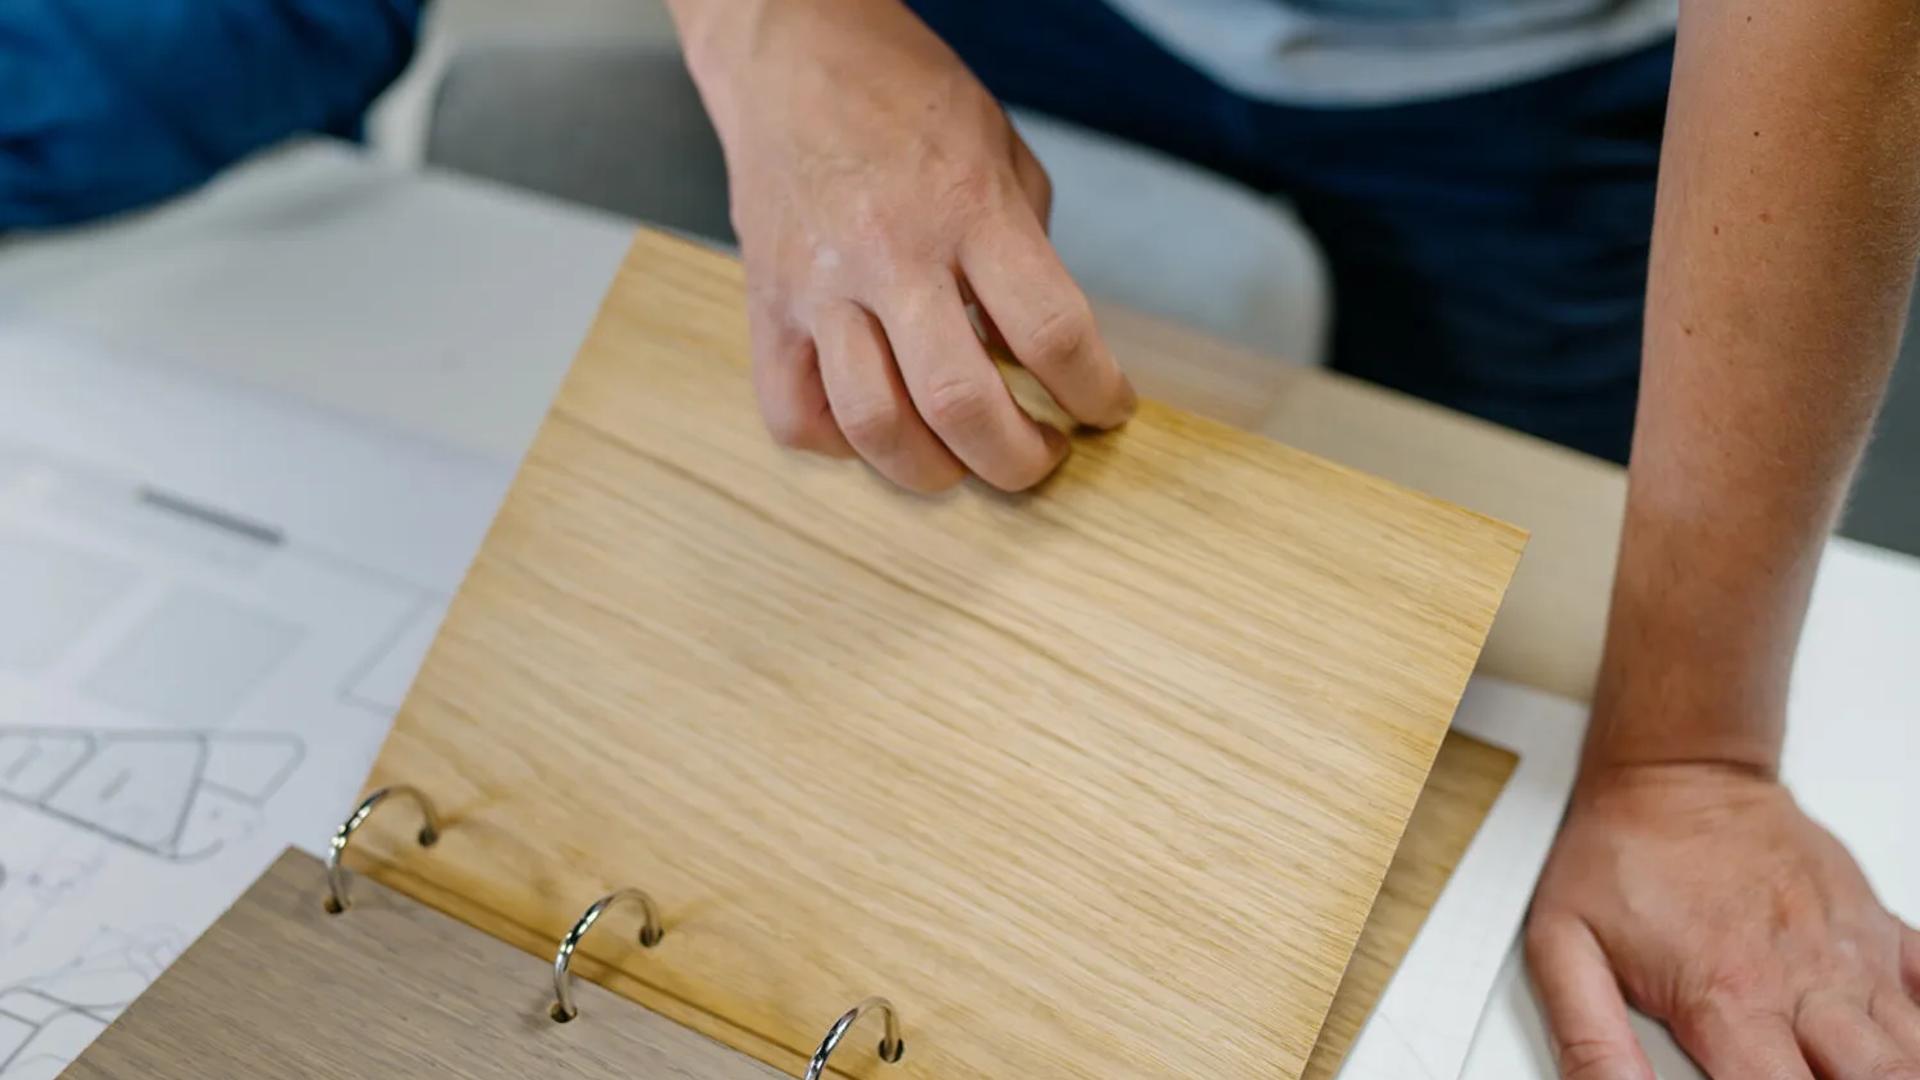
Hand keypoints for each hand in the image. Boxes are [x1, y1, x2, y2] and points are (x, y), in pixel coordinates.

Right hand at [676, 0, 1133, 491]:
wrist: (792, 55)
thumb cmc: (906, 103)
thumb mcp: (1003, 158)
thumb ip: (1028, 259)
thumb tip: (1038, 359)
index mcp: (969, 209)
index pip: (1053, 333)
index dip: (1096, 394)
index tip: (1107, 410)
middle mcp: (891, 256)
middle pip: (962, 405)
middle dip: (1019, 461)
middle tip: (1039, 456)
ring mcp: (819, 289)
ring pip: (875, 427)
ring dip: (934, 471)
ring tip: (961, 459)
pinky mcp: (766, 308)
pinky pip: (794, 414)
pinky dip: (840, 446)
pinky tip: (875, 427)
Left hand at [1526, 762, 1919, 1078]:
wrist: (1676, 770)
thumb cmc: (1621, 850)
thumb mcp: (1565, 946)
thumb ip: (1590, 1039)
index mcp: (1727, 1000)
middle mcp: (1801, 982)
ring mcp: (1847, 955)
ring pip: (1912, 1046)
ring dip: (1899, 1069)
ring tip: (1863, 1070)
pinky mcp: (1874, 927)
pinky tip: (1903, 1038)